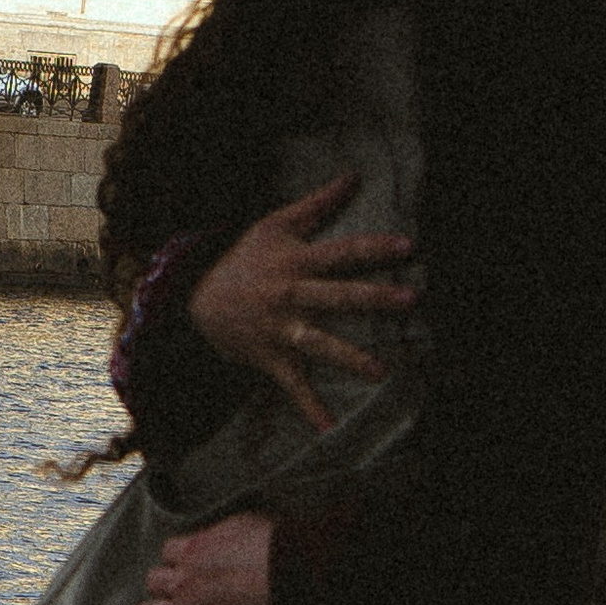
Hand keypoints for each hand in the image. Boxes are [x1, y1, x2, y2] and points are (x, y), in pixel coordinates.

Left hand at [135, 513, 277, 604]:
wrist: (289, 587)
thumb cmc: (275, 553)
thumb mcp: (245, 524)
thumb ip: (222, 531)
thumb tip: (219, 533)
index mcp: (194, 550)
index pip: (168, 551)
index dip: (178, 559)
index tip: (188, 565)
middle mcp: (183, 581)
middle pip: (153, 582)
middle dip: (163, 586)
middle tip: (175, 592)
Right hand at [188, 175, 413, 434]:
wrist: (196, 299)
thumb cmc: (245, 259)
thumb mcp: (275, 225)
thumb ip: (317, 203)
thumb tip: (354, 176)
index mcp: (296, 262)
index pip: (341, 252)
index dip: (374, 247)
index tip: (408, 246)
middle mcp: (291, 296)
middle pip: (336, 296)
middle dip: (372, 298)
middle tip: (410, 298)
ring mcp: (281, 330)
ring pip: (319, 344)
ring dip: (349, 358)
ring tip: (381, 372)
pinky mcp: (272, 358)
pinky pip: (292, 386)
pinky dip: (309, 408)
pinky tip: (329, 428)